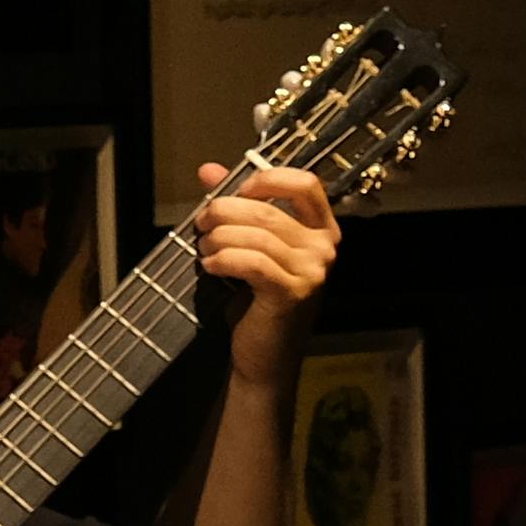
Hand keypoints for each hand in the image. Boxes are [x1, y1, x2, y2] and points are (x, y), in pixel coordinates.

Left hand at [195, 162, 342, 382]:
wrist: (266, 356)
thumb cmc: (258, 300)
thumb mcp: (250, 247)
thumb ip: (234, 206)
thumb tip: (208, 170)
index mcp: (322, 229)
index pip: (305, 183)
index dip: (267, 178)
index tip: (237, 191)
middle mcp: (325, 248)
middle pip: (268, 210)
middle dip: (224, 212)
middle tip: (201, 225)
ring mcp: (312, 271)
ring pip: (256, 235)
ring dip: (218, 238)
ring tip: (203, 250)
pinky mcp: (293, 293)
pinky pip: (251, 261)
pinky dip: (223, 259)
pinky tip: (210, 267)